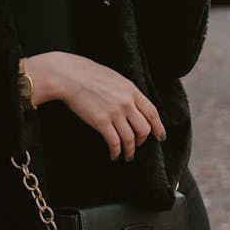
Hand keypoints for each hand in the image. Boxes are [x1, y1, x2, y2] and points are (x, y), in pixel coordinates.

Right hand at [26, 51, 165, 160]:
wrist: (69, 75)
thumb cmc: (88, 73)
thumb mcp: (114, 78)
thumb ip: (125, 91)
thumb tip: (132, 104)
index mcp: (131, 90)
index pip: (152, 112)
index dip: (158, 127)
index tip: (160, 136)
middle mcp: (126, 102)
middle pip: (144, 128)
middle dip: (143, 140)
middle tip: (138, 145)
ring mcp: (114, 113)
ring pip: (130, 139)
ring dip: (130, 150)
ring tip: (127, 156)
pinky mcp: (101, 122)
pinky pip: (114, 142)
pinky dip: (116, 152)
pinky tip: (114, 155)